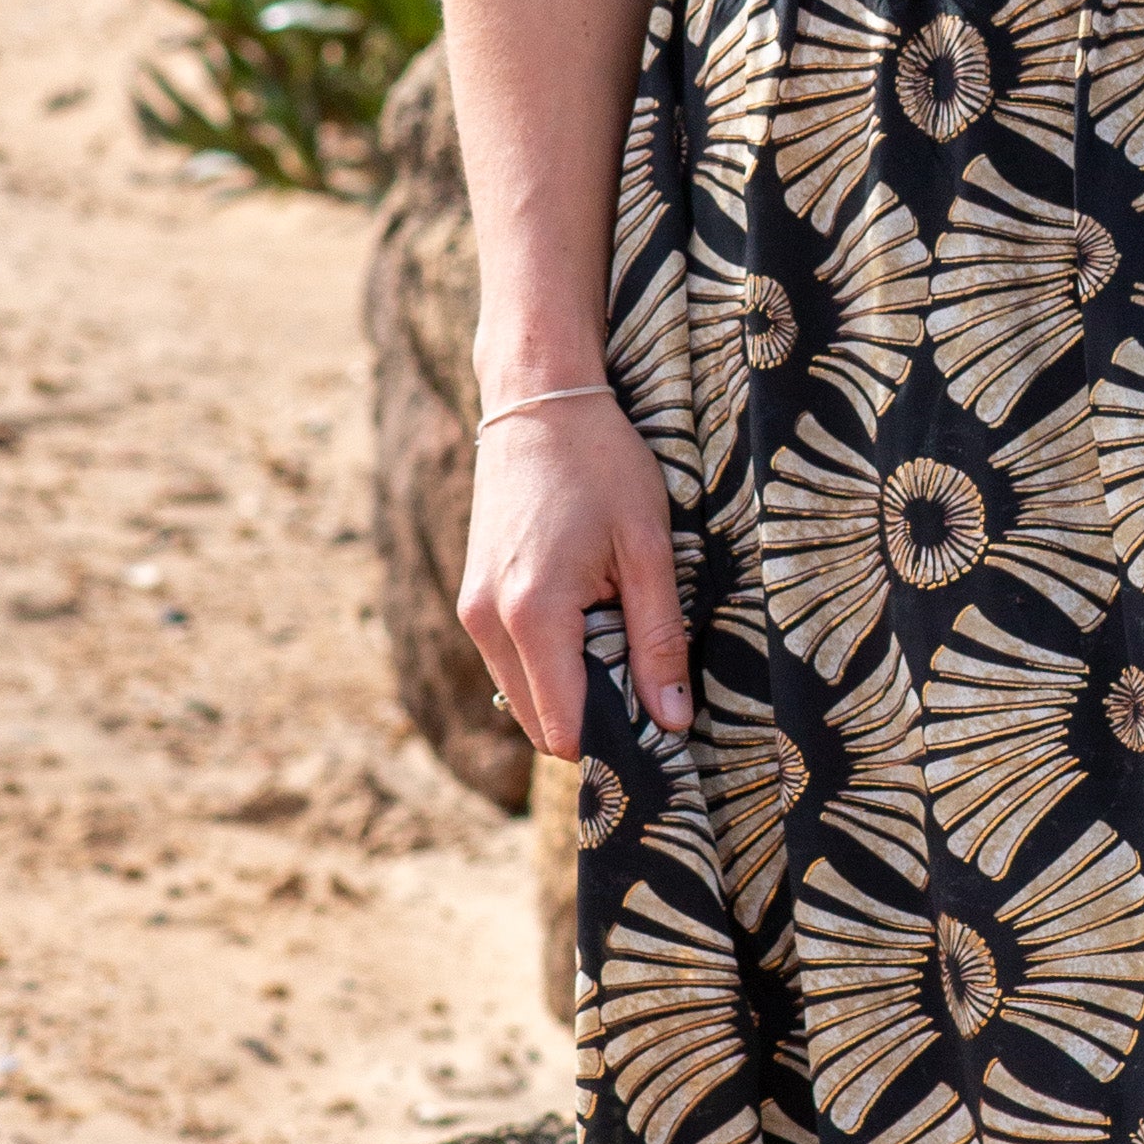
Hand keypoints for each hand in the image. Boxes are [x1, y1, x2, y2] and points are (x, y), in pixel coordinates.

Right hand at [458, 390, 690, 758]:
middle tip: (647, 678)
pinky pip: (511, 662)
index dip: (616, 741)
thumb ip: (658, 640)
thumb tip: (673, 722)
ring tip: (618, 634)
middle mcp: (486, 623)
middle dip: (595, 720)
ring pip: (523, 696)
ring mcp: (472, 611)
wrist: (539, 401)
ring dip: (572, 689)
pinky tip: (589, 617)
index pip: (565, 730)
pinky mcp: (471, 598)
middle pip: (540, 724)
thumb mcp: (648, 550)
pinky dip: (550, 663)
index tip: (660, 726)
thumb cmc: (602, 465)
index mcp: (532, 615)